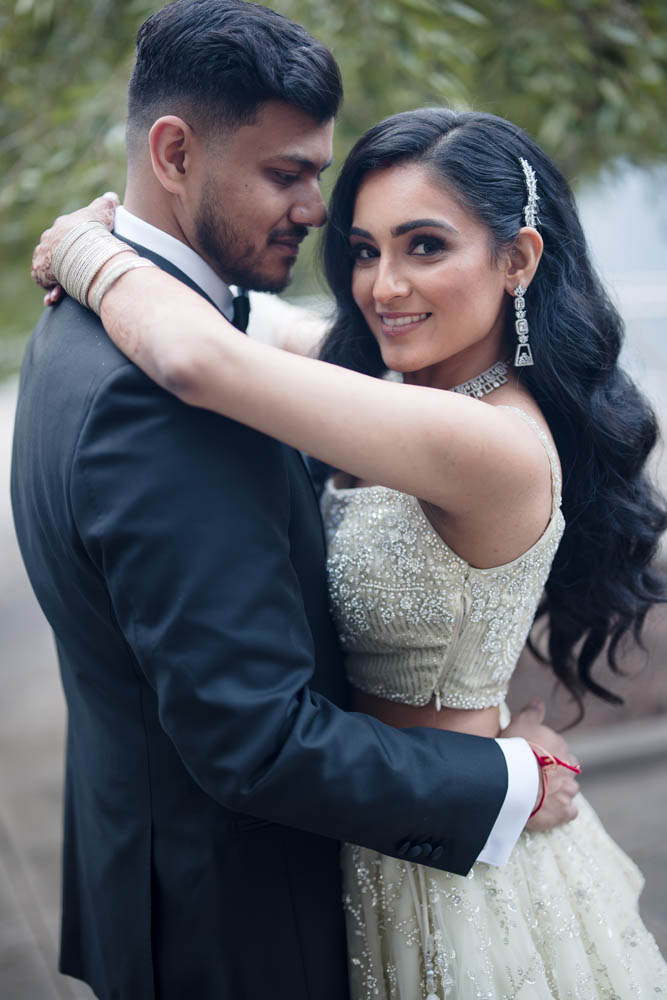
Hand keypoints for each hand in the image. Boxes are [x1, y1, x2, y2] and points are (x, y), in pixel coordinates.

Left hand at [31, 192, 119, 305]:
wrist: (81, 246)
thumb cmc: (95, 230)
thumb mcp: (105, 211)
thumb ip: (108, 203)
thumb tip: (112, 196)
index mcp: (62, 226)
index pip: (66, 236)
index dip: (75, 247)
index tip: (83, 256)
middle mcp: (50, 239)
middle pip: (57, 253)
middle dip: (65, 264)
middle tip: (78, 275)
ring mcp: (44, 255)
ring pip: (50, 268)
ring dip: (57, 278)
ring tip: (67, 290)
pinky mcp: (40, 270)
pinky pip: (45, 282)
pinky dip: (51, 289)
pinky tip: (58, 295)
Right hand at [500, 700, 579, 831]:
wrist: (515, 780)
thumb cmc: (516, 749)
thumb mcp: (520, 723)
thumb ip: (532, 713)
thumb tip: (539, 702)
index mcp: (560, 746)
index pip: (559, 749)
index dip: (547, 754)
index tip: (535, 758)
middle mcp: (569, 768)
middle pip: (567, 769)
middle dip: (557, 773)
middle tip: (538, 776)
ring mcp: (568, 791)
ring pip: (569, 790)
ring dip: (560, 791)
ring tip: (542, 794)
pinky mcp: (564, 812)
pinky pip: (569, 812)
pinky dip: (562, 811)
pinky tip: (550, 810)